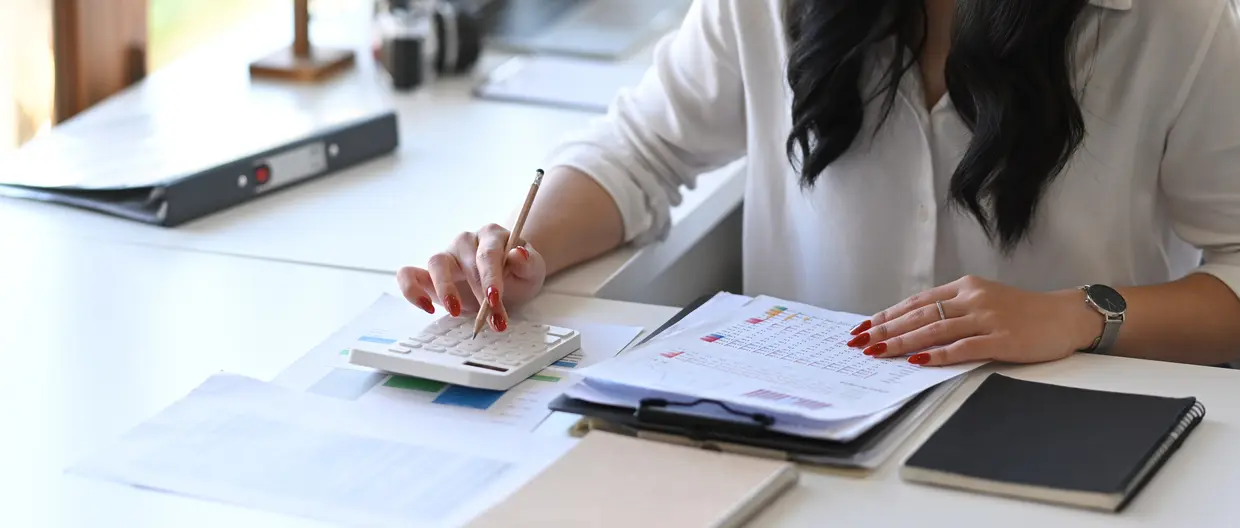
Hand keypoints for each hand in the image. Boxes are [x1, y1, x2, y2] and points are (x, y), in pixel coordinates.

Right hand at [396, 223, 546, 331]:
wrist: (508, 274)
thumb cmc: (519, 271)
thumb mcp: (532, 270)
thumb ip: (527, 263)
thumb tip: (518, 253)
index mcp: (491, 235)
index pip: (488, 254)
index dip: (490, 277)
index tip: (495, 298)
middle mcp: (465, 241)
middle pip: (464, 262)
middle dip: (477, 294)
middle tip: (490, 320)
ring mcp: (446, 256)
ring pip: (435, 263)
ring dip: (444, 290)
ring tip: (455, 312)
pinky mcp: (429, 274)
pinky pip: (409, 274)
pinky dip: (411, 290)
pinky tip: (426, 307)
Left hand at [846, 275, 1099, 365]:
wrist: (1066, 316)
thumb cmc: (1022, 312)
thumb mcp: (984, 301)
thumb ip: (953, 310)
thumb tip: (914, 327)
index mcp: (965, 287)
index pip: (917, 302)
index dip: (888, 315)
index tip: (863, 327)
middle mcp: (973, 299)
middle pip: (920, 315)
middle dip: (885, 330)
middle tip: (859, 342)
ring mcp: (987, 319)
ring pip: (935, 330)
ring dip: (902, 342)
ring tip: (877, 351)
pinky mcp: (1002, 339)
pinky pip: (963, 347)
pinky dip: (939, 354)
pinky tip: (917, 360)